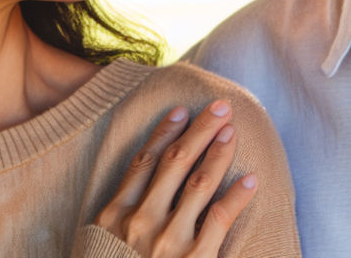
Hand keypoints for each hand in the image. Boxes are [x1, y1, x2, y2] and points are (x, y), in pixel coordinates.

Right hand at [94, 101, 258, 257]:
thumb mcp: (101, 245)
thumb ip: (119, 215)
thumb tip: (141, 183)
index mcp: (114, 214)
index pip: (144, 162)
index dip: (164, 133)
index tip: (181, 111)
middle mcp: (140, 222)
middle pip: (174, 164)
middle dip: (199, 131)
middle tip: (219, 107)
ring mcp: (166, 243)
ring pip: (197, 185)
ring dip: (217, 154)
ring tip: (232, 132)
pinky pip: (218, 223)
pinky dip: (235, 200)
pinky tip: (249, 181)